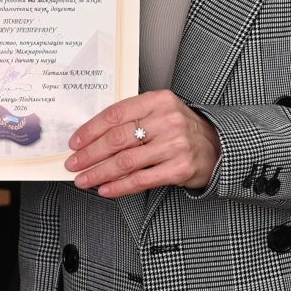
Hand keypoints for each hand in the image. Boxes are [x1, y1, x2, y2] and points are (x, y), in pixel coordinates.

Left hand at [66, 90, 220, 197]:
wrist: (217, 147)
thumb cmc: (180, 130)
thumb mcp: (160, 112)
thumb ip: (132, 118)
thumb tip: (91, 137)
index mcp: (158, 100)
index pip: (115, 114)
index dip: (91, 130)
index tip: (75, 142)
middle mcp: (167, 120)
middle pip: (117, 139)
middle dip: (90, 154)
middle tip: (73, 163)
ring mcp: (175, 144)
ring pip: (126, 161)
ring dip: (99, 173)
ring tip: (84, 180)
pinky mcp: (180, 168)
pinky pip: (141, 179)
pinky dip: (119, 186)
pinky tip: (105, 189)